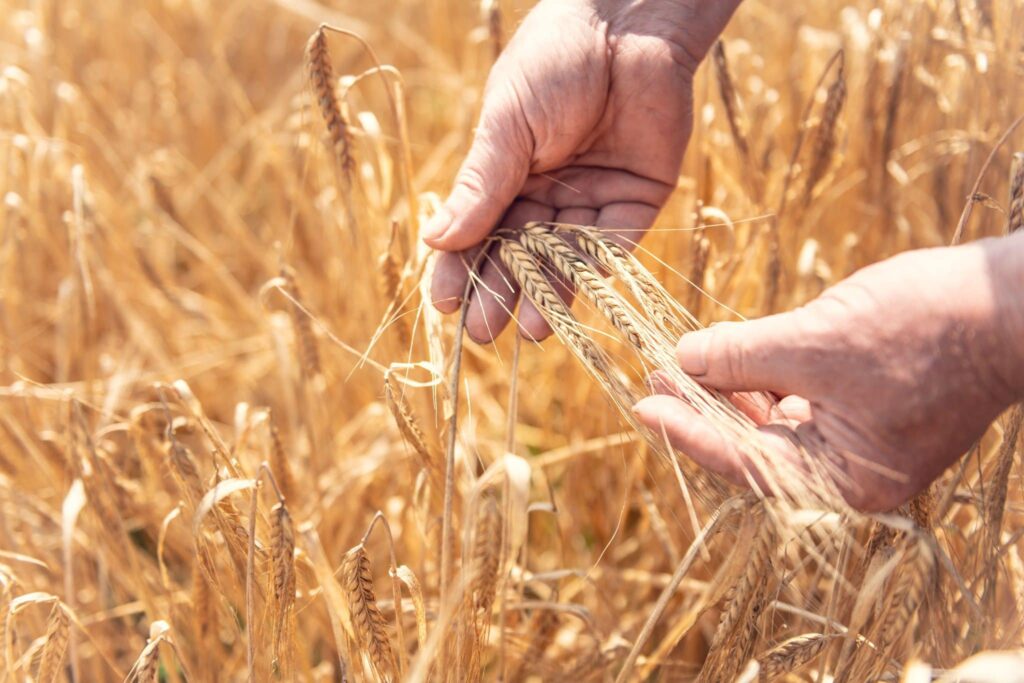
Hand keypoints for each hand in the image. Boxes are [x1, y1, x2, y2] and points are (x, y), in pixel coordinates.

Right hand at [425, 0, 741, 341]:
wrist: (627, 22)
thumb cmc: (555, 59)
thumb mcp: (507, 124)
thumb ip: (482, 185)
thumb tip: (436, 241)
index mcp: (507, 172)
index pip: (478, 232)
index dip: (461, 269)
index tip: (444, 305)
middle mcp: (548, 193)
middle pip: (519, 254)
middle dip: (500, 291)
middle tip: (482, 330)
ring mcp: (592, 199)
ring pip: (564, 259)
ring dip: (546, 294)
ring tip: (527, 329)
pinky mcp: (637, 198)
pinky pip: (614, 243)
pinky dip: (593, 271)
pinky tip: (569, 299)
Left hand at [635, 236, 1023, 510]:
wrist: (1013, 301)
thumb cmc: (926, 328)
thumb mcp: (817, 341)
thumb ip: (742, 356)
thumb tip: (683, 358)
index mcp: (845, 479)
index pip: (744, 463)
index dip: (686, 431)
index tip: (642, 404)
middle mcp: (853, 470)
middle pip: (757, 447)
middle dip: (704, 409)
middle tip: (655, 377)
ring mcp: (866, 438)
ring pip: (778, 421)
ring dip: (732, 391)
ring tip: (685, 361)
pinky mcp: (873, 404)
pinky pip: (804, 400)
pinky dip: (768, 379)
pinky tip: (735, 356)